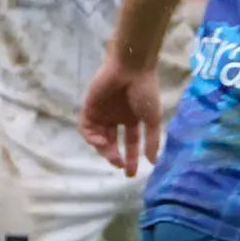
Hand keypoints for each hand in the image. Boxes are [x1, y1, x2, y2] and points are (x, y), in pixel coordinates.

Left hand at [80, 54, 163, 177]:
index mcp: (133, 118)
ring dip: (104, 150)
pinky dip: (91, 137)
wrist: (131, 67)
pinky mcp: (89, 107)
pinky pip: (86, 127)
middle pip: (113, 143)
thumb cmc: (145, 90)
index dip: (132, 158)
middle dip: (115, 157)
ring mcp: (102, 112)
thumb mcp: (153, 119)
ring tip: (112, 154)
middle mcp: (116, 117)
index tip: (131, 173)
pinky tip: (101, 141)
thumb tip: (153, 162)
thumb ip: (152, 140)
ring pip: (98, 138)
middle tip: (120, 165)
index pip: (131, 143)